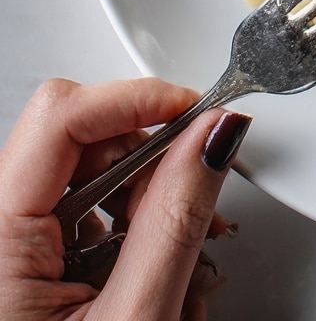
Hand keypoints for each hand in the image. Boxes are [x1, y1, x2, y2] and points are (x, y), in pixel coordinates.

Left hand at [0, 78, 249, 320]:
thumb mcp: (133, 319)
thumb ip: (174, 222)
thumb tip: (213, 135)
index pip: (60, 117)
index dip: (138, 100)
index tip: (198, 110)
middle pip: (85, 141)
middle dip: (158, 164)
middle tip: (201, 206)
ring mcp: (9, 253)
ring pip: (94, 178)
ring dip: (156, 205)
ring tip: (188, 262)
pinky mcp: (25, 271)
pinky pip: (88, 217)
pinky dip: (137, 233)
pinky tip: (162, 275)